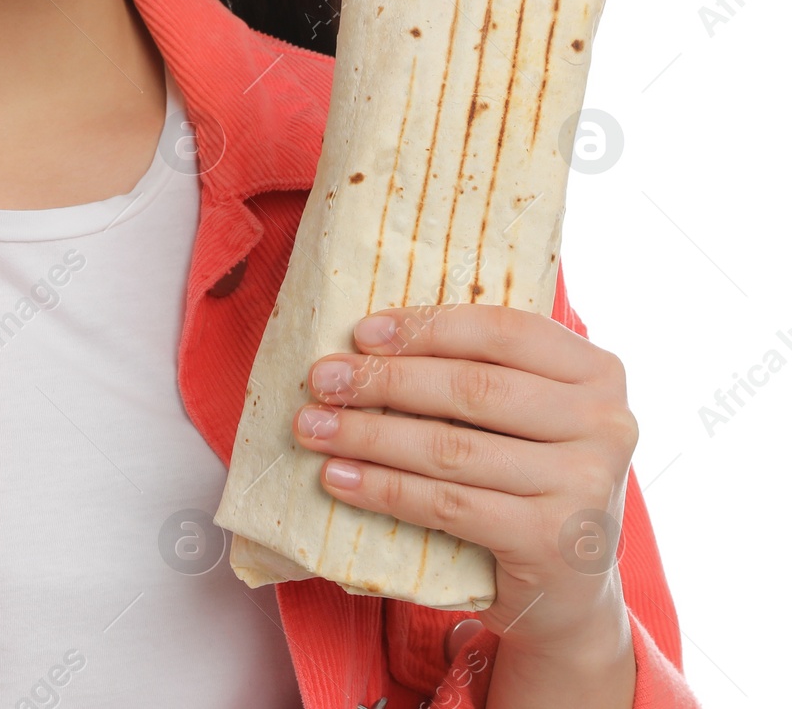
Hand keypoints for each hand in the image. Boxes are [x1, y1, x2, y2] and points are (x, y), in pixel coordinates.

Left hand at [291, 303, 638, 664]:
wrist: (571, 592)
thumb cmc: (530, 479)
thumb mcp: (526, 416)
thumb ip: (478, 371)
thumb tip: (367, 340)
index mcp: (598, 373)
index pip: (502, 330)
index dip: (425, 327)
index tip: (360, 333)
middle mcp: (606, 424)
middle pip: (471, 388)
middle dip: (383, 380)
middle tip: (321, 379)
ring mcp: (585, 486)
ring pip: (451, 448)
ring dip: (368, 435)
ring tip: (313, 427)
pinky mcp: (553, 543)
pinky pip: (447, 504)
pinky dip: (384, 488)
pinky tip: (339, 478)